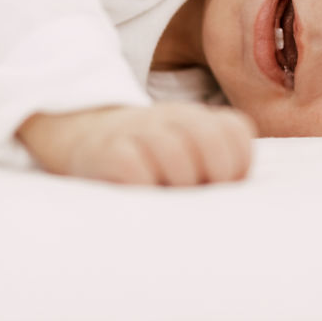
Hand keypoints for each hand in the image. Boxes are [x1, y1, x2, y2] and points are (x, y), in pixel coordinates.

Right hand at [17, 103, 256, 185]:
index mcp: (195, 118)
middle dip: (213, 174)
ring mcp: (137, 130)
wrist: (84, 137)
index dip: (237, 164)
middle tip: (197, 193)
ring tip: (168, 197)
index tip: (220, 185)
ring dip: (176, 182)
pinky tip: (142, 195)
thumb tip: (237, 203)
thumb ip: (216, 164)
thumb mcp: (186, 151)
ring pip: (172, 151)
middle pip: (209, 137)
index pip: (235, 131)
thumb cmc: (147, 159)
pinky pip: (132, 165)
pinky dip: (143, 185)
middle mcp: (169, 117)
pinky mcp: (107, 150)